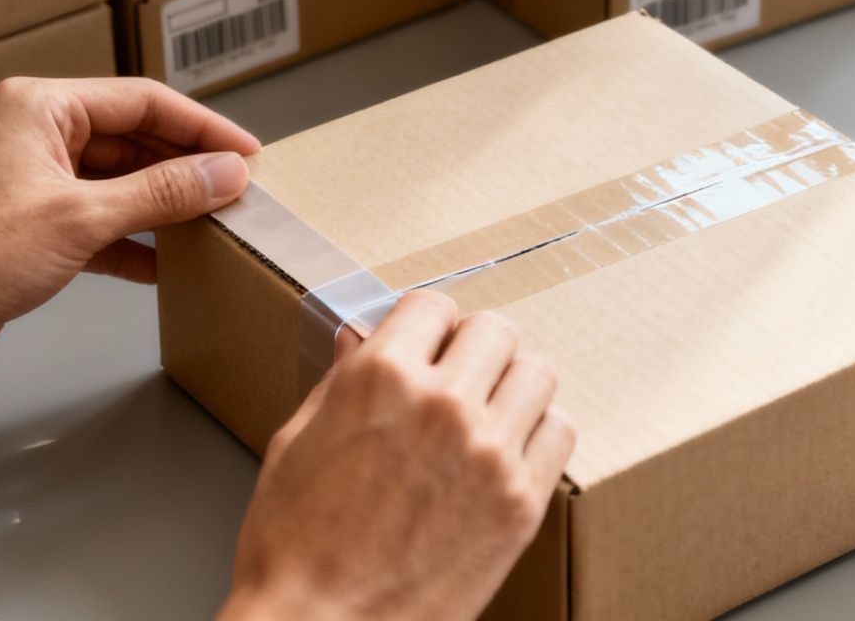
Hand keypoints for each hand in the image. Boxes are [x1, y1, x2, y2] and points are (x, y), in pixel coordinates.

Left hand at [0, 76, 257, 383]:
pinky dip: (128, 239)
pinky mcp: (23, 225)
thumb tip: (225, 174)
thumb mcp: (81, 218)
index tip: (248, 152)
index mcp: (38, 107)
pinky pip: (92, 219)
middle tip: (237, 192)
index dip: (202, 126)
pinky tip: (163, 265)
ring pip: (113, 181)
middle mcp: (31, 133)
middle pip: (130, 138)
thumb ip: (161, 193)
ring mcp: (26, 180)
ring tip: (211, 225)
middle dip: (184, 166)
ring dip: (160, 204)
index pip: (142, 101)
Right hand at [220, 292, 576, 620]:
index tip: (425, 342)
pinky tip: (510, 452)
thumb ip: (341, 383)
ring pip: (536, 374)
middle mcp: (442, 404)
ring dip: (512, 387)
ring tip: (488, 414)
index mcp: (380, 379)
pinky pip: (560, 434)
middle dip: (472, 349)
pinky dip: (539, 435)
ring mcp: (489, 454)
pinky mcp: (520, 503)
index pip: (432, 305)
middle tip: (457, 378)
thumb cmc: (294, 549)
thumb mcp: (296, 444)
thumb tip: (362, 340)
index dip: (425, 325)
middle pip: (494, 331)